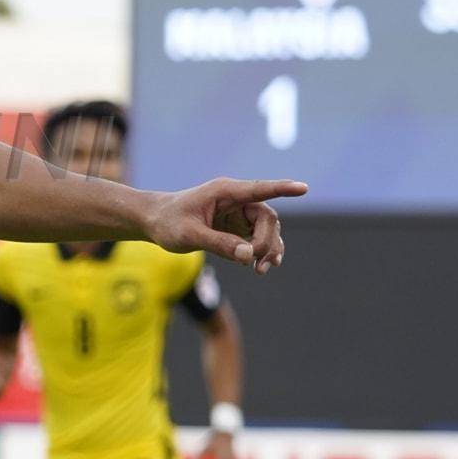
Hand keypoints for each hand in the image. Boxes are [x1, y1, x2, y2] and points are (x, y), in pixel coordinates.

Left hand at [144, 178, 307, 274]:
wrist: (153, 222)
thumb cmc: (167, 223)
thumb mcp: (189, 235)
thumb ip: (219, 244)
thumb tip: (249, 254)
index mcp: (225, 192)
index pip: (260, 189)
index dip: (283, 189)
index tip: (304, 188)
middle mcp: (235, 199)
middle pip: (267, 218)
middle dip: (268, 241)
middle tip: (257, 263)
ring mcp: (237, 213)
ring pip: (267, 229)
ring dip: (269, 249)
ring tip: (261, 270)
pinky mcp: (236, 226)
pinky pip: (258, 238)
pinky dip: (261, 252)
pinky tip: (259, 266)